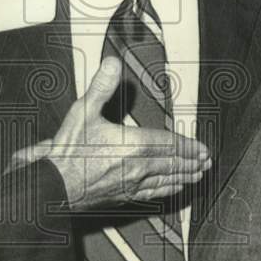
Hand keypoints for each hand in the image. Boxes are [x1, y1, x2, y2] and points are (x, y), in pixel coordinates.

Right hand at [10, 57, 210, 209]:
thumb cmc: (68, 152)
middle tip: (207, 162)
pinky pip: (153, 194)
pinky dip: (168, 191)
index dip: (188, 146)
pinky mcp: (123, 197)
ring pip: (166, 181)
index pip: (168, 145)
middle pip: (172, 164)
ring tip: (198, 176)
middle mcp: (138, 167)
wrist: (54, 185)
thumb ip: (101, 86)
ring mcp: (132, 185)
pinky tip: (172, 191)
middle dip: (192, 162)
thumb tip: (113, 63)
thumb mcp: (82, 112)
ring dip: (184, 177)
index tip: (203, 149)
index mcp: (133, 145)